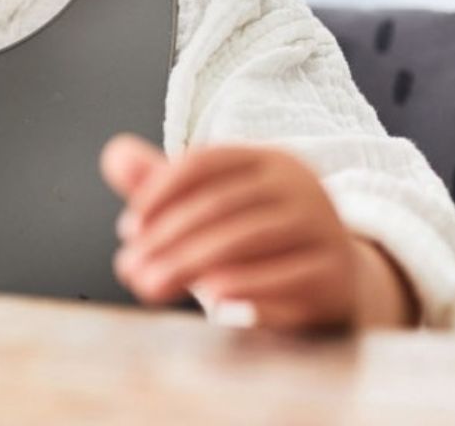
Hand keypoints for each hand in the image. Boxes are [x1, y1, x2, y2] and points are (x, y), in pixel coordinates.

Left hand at [100, 133, 359, 330]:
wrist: (342, 286)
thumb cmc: (264, 243)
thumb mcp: (216, 209)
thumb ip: (164, 184)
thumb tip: (113, 155)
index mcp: (268, 160)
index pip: (204, 163)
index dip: (159, 192)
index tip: (127, 228)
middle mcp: (299, 186)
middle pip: (219, 203)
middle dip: (165, 237)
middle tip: (129, 267)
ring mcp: (323, 228)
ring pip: (245, 238)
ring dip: (189, 263)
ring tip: (150, 285)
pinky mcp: (335, 274)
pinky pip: (285, 277)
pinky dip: (244, 286)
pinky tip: (210, 299)